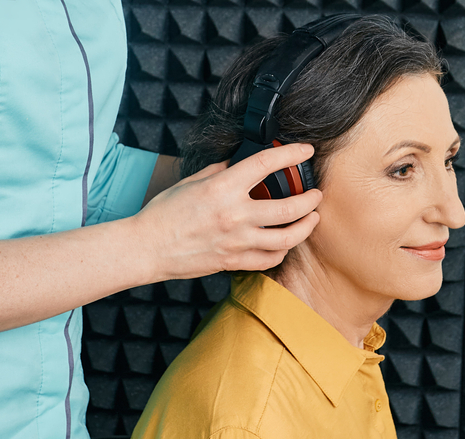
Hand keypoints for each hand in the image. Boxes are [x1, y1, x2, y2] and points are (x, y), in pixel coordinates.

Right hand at [133, 142, 322, 280]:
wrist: (147, 248)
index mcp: (223, 188)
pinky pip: (268, 260)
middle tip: (316, 194)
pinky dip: (282, 251)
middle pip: (288, 208)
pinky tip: (286, 244)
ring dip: (305, 227)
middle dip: (310, 199)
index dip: (291, 154)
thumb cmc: (164, 213)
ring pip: (286, 239)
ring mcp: (236, 242)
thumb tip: (239, 163)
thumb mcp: (192, 181)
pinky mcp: (233, 261)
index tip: (305, 150)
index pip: (266, 164)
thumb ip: (220, 171)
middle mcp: (234, 215)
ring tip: (312, 219)